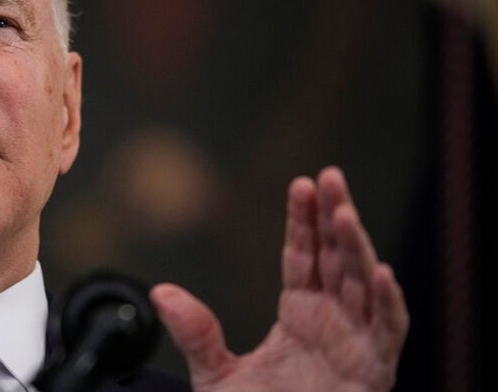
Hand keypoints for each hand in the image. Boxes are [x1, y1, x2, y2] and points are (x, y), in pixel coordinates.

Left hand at [150, 167, 408, 391]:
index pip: (304, 257)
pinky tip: (381, 273)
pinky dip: (388, 304)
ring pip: (363, 285)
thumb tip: (160, 292)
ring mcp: (357, 343)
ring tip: (345, 212)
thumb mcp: (217, 374)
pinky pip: (389, 332)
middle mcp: (333, 321)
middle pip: (337, 259)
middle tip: (331, 177)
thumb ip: (196, 332)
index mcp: (301, 315)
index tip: (301, 184)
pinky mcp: (374, 371)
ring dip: (358, 248)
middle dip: (335, 218)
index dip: (303, 221)